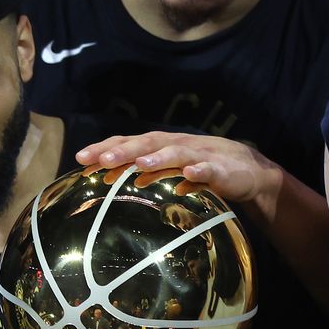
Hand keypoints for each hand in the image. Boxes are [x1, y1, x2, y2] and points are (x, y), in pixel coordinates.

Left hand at [77, 132, 281, 208]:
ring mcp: (200, 156)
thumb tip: (108, 184)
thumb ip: (144, 175)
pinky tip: (189, 175)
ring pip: (176, 153)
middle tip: (101, 160)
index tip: (80, 159)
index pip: (129, 143)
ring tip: (140, 164)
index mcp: (162, 146)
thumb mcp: (170, 172)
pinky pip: (210, 170)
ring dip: (158, 157)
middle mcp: (177, 145)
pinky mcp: (223, 170)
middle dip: (123, 150)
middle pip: (147, 143)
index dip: (105, 148)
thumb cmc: (202, 170)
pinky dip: (200, 171)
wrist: (249, 172)